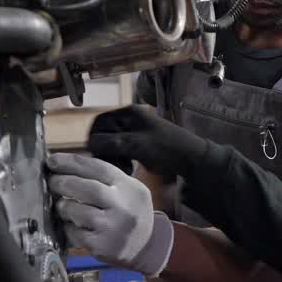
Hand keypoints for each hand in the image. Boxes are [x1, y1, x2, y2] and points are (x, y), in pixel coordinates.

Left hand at [47, 153, 173, 276]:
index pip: (99, 169)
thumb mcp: (127, 189)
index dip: (72, 162)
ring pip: (80, 212)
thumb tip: (65, 166)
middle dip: (65, 183)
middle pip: (90, 189)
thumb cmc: (129, 211)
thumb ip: (103, 178)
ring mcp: (114, 228)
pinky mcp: (103, 247)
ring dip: (64, 206)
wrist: (147, 246)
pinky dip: (68, 226)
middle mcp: (124, 207)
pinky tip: (69, 223)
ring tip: (60, 205)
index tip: (53, 160)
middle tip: (52, 181)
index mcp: (129, 188)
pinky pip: (76, 233)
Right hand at [86, 105, 209, 178]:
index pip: (98, 124)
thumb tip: (89, 145)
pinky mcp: (139, 144)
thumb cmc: (166, 149)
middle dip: (105, 151)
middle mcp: (130, 119)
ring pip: (111, 144)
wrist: (192, 160)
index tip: (100, 157)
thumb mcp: (136, 145)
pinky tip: (129, 168)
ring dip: (112, 157)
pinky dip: (120, 160)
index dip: (96, 140)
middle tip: (114, 165)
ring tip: (123, 168)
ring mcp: (135, 131)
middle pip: (103, 134)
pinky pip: (121, 151)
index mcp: (129, 113)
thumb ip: (111, 143)